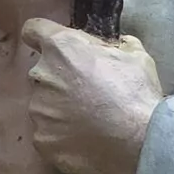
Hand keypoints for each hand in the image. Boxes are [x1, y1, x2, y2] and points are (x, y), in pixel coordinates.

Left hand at [21, 20, 164, 173]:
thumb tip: (114, 45)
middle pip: (43, 73)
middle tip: (87, 93)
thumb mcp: (135, 55)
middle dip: (60, 79)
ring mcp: (38, 111)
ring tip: (89, 122)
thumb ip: (115, 45)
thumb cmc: (137, 93)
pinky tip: (85, 140)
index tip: (54, 48)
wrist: (139, 143)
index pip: (33, 30)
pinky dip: (61, 136)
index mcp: (61, 48)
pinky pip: (47, 133)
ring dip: (60, 109)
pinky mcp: (41, 140)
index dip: (42, 36)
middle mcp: (42, 76)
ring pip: (43, 105)